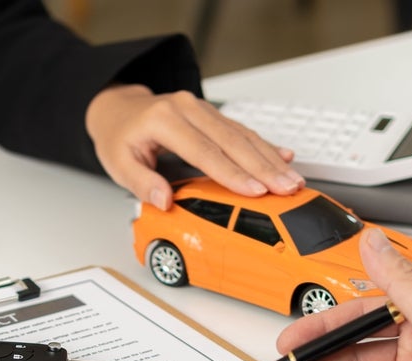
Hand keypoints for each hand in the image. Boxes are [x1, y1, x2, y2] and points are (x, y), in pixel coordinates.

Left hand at [85, 84, 303, 209]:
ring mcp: (201, 108)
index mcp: (164, 120)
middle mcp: (187, 108)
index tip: (255, 190)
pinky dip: (264, 145)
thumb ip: (141, 183)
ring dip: (270, 158)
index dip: (232, 173)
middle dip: (263, 167)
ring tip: (293, 179)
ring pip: (242, 134)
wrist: (118, 109)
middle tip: (287, 187)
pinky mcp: (211, 114)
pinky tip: (285, 157)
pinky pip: (241, 130)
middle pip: (232, 141)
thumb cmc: (119, 137)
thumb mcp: (118, 164)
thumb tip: (164, 201)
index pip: (204, 151)